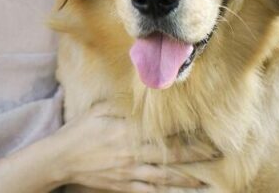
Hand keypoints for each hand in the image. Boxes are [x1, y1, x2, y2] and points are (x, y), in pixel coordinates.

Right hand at [54, 102, 215, 191]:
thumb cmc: (79, 131)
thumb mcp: (99, 110)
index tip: (204, 127)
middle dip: (196, 155)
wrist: (61, 160)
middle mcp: (131, 154)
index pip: (163, 131)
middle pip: (171, 155)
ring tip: (206, 178)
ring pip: (165, 177)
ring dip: (187, 178)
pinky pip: (149, 192)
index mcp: (126, 132)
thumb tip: (143, 96)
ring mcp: (128, 173)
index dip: (185, 130)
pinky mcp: (123, 186)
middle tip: (217, 152)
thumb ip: (122, 104)